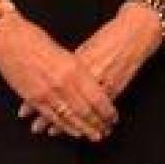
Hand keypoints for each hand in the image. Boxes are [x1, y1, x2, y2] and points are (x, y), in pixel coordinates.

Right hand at [0, 13, 116, 141]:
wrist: (8, 40)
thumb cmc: (36, 40)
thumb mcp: (66, 52)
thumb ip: (78, 70)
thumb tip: (91, 84)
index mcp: (74, 69)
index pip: (96, 97)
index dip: (106, 110)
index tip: (113, 117)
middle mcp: (62, 83)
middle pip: (85, 110)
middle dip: (97, 123)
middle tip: (106, 132)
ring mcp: (47, 92)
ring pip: (70, 116)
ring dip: (83, 128)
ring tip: (94, 136)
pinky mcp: (32, 98)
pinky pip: (52, 116)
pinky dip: (63, 126)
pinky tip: (72, 132)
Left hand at [25, 1, 162, 136]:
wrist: (135, 31)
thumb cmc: (111, 36)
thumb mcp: (85, 47)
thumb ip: (70, 63)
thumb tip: (53, 76)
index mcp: (74, 63)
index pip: (51, 88)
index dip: (40, 102)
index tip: (29, 114)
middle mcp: (84, 75)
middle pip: (64, 101)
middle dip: (51, 117)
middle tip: (41, 130)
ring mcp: (100, 82)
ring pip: (81, 109)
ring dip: (73, 123)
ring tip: (62, 133)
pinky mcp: (115, 86)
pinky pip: (99, 108)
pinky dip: (91, 119)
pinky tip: (86, 125)